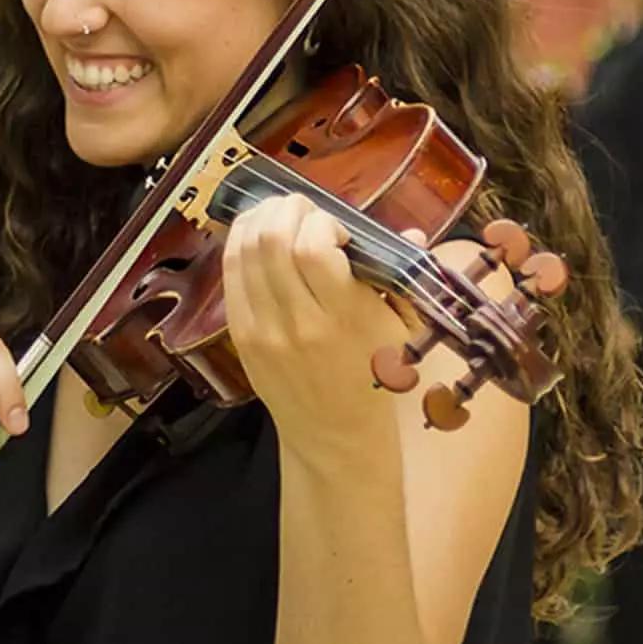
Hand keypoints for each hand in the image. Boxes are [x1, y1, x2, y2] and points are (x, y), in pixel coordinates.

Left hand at [223, 193, 410, 467]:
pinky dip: (239, 246)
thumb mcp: (402, 328)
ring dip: (259, 220)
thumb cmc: (375, 376)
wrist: (335, 434)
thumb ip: (403, 277)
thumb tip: (412, 234)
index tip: (338, 229)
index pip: (313, 247)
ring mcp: (263, 331)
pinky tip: (255, 237)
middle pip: (272, 241)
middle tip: (304, 209)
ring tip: (278, 214)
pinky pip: (230, 277)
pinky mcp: (241, 337)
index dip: (322, 221)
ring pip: (243, 252)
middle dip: (287, 209)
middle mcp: (298, 322)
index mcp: (345, 317)